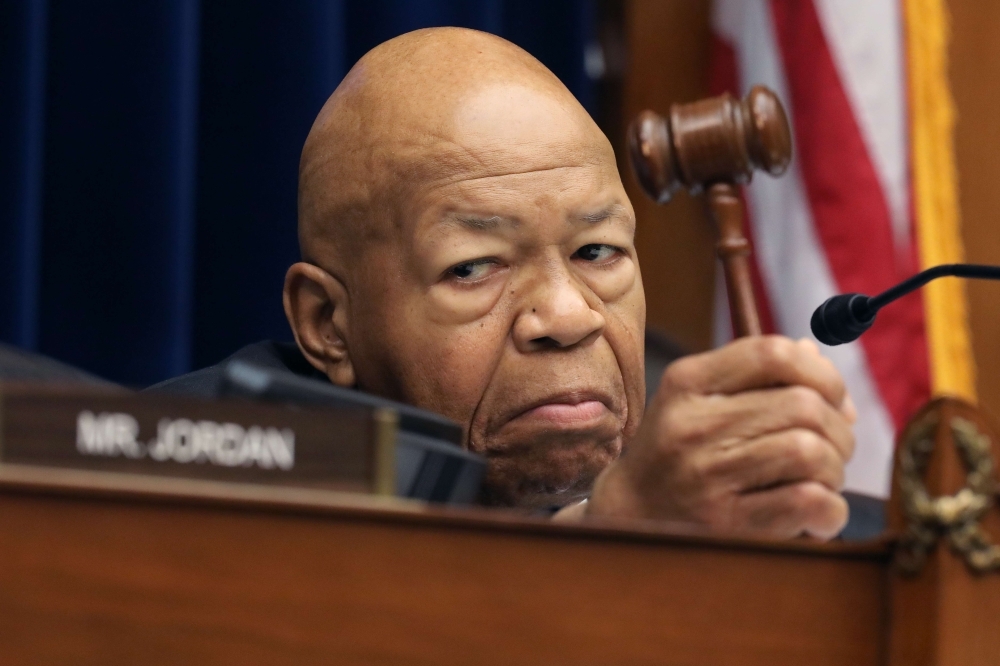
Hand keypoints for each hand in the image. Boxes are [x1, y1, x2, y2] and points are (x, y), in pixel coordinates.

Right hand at [586, 336, 855, 539]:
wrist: (628, 516)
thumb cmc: (676, 454)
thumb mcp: (697, 400)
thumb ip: (754, 376)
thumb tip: (816, 358)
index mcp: (687, 382)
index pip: (771, 353)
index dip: (821, 372)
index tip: (832, 398)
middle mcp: (692, 424)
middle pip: (803, 405)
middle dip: (839, 428)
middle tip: (834, 449)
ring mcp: (706, 475)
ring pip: (810, 450)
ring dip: (834, 469)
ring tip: (821, 482)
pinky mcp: (725, 522)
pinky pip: (807, 501)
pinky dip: (830, 510)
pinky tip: (817, 517)